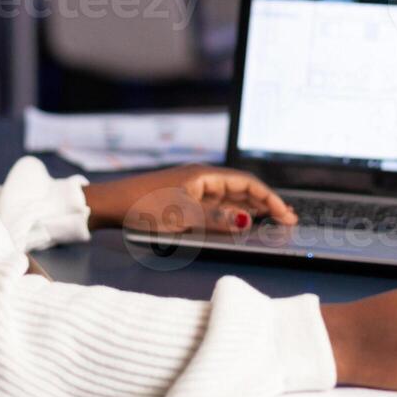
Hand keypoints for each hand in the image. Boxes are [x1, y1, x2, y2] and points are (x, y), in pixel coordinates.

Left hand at [82, 164, 297, 234]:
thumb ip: (216, 218)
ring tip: (270, 221)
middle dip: (264, 203)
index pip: (247, 183)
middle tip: (286, 219)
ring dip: (250, 208)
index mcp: (204, 175)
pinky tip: (238, 221)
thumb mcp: (183, 215)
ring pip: (229, 196)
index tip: (286, 214)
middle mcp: (201, 177)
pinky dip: (232, 212)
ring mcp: (191, 187)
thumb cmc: (145, 207)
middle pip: (241, 188)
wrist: (110, 204)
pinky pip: (215, 203)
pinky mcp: (182, 199)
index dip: (269, 198)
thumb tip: (247, 219)